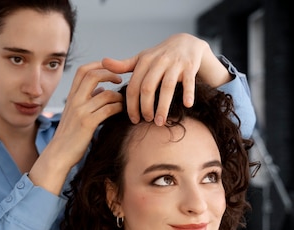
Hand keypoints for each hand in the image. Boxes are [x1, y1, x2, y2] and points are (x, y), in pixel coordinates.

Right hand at [29, 62, 122, 194]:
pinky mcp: (87, 124)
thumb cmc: (70, 136)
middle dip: (110, 74)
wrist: (58, 155)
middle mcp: (75, 101)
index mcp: (71, 97)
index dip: (99, 65)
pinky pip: (108, 109)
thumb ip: (87, 100)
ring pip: (105, 94)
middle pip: (93, 75)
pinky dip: (118, 108)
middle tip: (120, 80)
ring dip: (118, 96)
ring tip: (124, 102)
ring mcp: (80, 112)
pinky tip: (122, 111)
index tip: (112, 70)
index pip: (83, 70)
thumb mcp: (75, 114)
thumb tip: (102, 90)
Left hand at [102, 33, 231, 125]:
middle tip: (146, 121)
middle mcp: (158, 61)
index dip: (132, 105)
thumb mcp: (141, 59)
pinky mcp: (190, 66)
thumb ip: (123, 65)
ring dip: (163, 106)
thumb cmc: (159, 56)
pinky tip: (187, 106)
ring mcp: (175, 63)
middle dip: (145, 107)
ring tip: (159, 122)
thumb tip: (103, 62)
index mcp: (144, 61)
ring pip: (167, 87)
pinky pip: (189, 81)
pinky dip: (188, 93)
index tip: (133, 119)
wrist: (186, 42)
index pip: (134, 86)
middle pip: (148, 87)